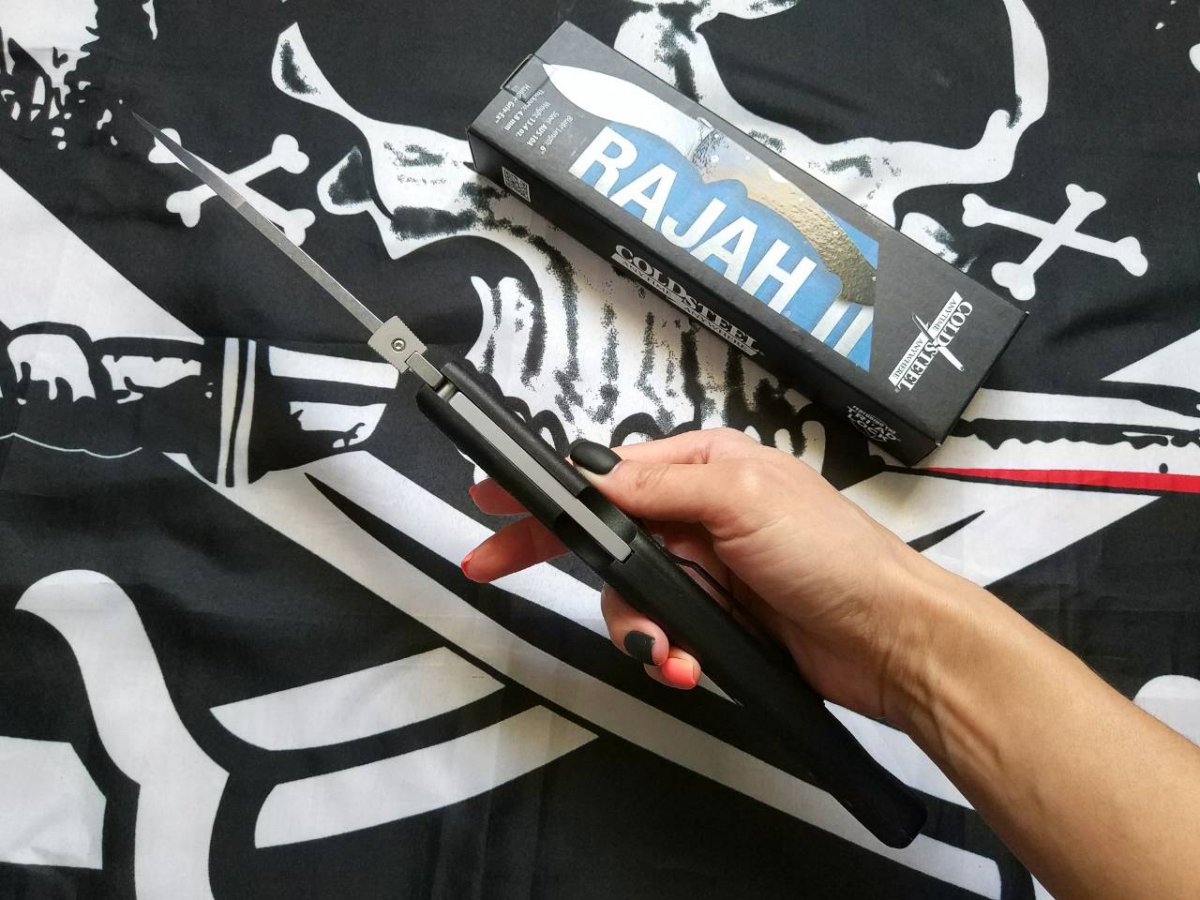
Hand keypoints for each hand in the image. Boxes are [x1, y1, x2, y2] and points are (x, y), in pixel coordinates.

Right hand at [461, 428, 949, 720]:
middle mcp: (697, 515)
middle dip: (550, 554)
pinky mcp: (713, 619)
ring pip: (626, 595)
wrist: (890, 640)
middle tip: (492, 565)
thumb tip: (594, 474)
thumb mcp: (745, 499)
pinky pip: (659, 633)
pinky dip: (665, 653)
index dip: (547, 488)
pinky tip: (687, 665)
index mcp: (704, 468)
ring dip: (636, 628)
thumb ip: (662, 488)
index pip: (607, 474)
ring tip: (669, 652)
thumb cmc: (836, 556)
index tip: (495, 496)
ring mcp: (704, 570)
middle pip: (601, 534)